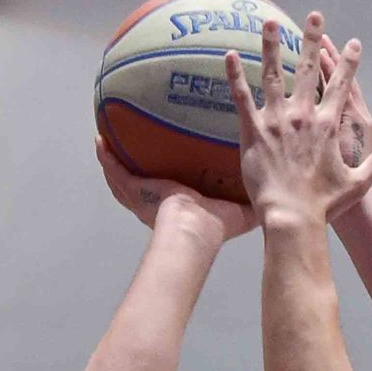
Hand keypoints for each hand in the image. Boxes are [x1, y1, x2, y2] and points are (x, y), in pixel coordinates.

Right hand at [95, 135, 255, 240]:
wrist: (194, 230)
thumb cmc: (215, 226)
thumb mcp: (238, 208)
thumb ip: (252, 198)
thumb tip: (272, 192)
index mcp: (179, 206)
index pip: (169, 192)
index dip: (163, 182)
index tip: (164, 166)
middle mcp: (156, 202)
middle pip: (139, 183)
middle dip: (131, 169)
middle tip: (126, 148)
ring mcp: (142, 197)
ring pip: (122, 177)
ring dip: (112, 160)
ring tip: (105, 140)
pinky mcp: (135, 190)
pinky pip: (116, 170)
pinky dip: (106, 157)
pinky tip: (99, 140)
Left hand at [225, 11, 371, 227]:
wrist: (293, 217)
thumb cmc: (324, 204)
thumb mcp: (358, 182)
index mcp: (328, 126)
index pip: (342, 86)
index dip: (349, 63)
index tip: (354, 44)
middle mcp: (303, 116)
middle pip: (308, 70)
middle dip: (312, 40)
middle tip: (313, 16)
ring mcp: (277, 121)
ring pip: (273, 74)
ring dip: (272, 46)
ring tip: (270, 22)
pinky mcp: (254, 132)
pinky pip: (242, 98)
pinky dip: (235, 76)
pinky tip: (229, 55)